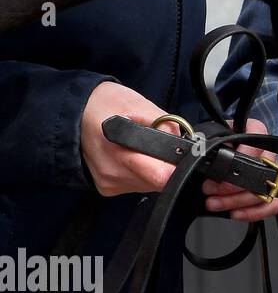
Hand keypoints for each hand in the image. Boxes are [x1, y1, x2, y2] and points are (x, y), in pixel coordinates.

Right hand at [81, 84, 277, 222]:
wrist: (71, 113)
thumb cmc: (104, 104)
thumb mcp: (138, 104)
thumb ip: (165, 124)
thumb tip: (186, 140)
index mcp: (120, 152)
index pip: (162, 177)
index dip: (181, 170)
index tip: (191, 160)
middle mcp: (114, 174)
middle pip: (159, 182)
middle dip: (171, 167)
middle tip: (172, 149)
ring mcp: (109, 184)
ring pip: (150, 185)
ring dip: (158, 170)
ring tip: (149, 149)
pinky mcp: (107, 189)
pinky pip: (138, 185)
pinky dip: (144, 173)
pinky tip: (138, 157)